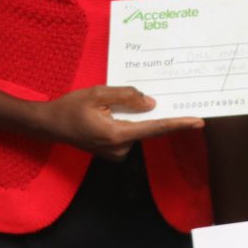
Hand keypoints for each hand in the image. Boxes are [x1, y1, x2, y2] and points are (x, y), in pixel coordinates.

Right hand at [37, 86, 202, 159]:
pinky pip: (129, 133)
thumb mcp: (98, 93)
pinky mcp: (113, 152)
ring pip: (137, 129)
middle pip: (147, 127)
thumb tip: (151, 103)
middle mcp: (120, 148)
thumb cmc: (70, 108)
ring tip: (110, 106)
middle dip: (151, 113)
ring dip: (134, 117)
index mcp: (117, 135)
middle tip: (144, 98)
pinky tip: (111, 113)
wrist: (49, 125)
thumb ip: (126, 96)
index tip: (198, 121)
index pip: (155, 128)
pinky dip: (128, 122)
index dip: (178, 124)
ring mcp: (116, 153)